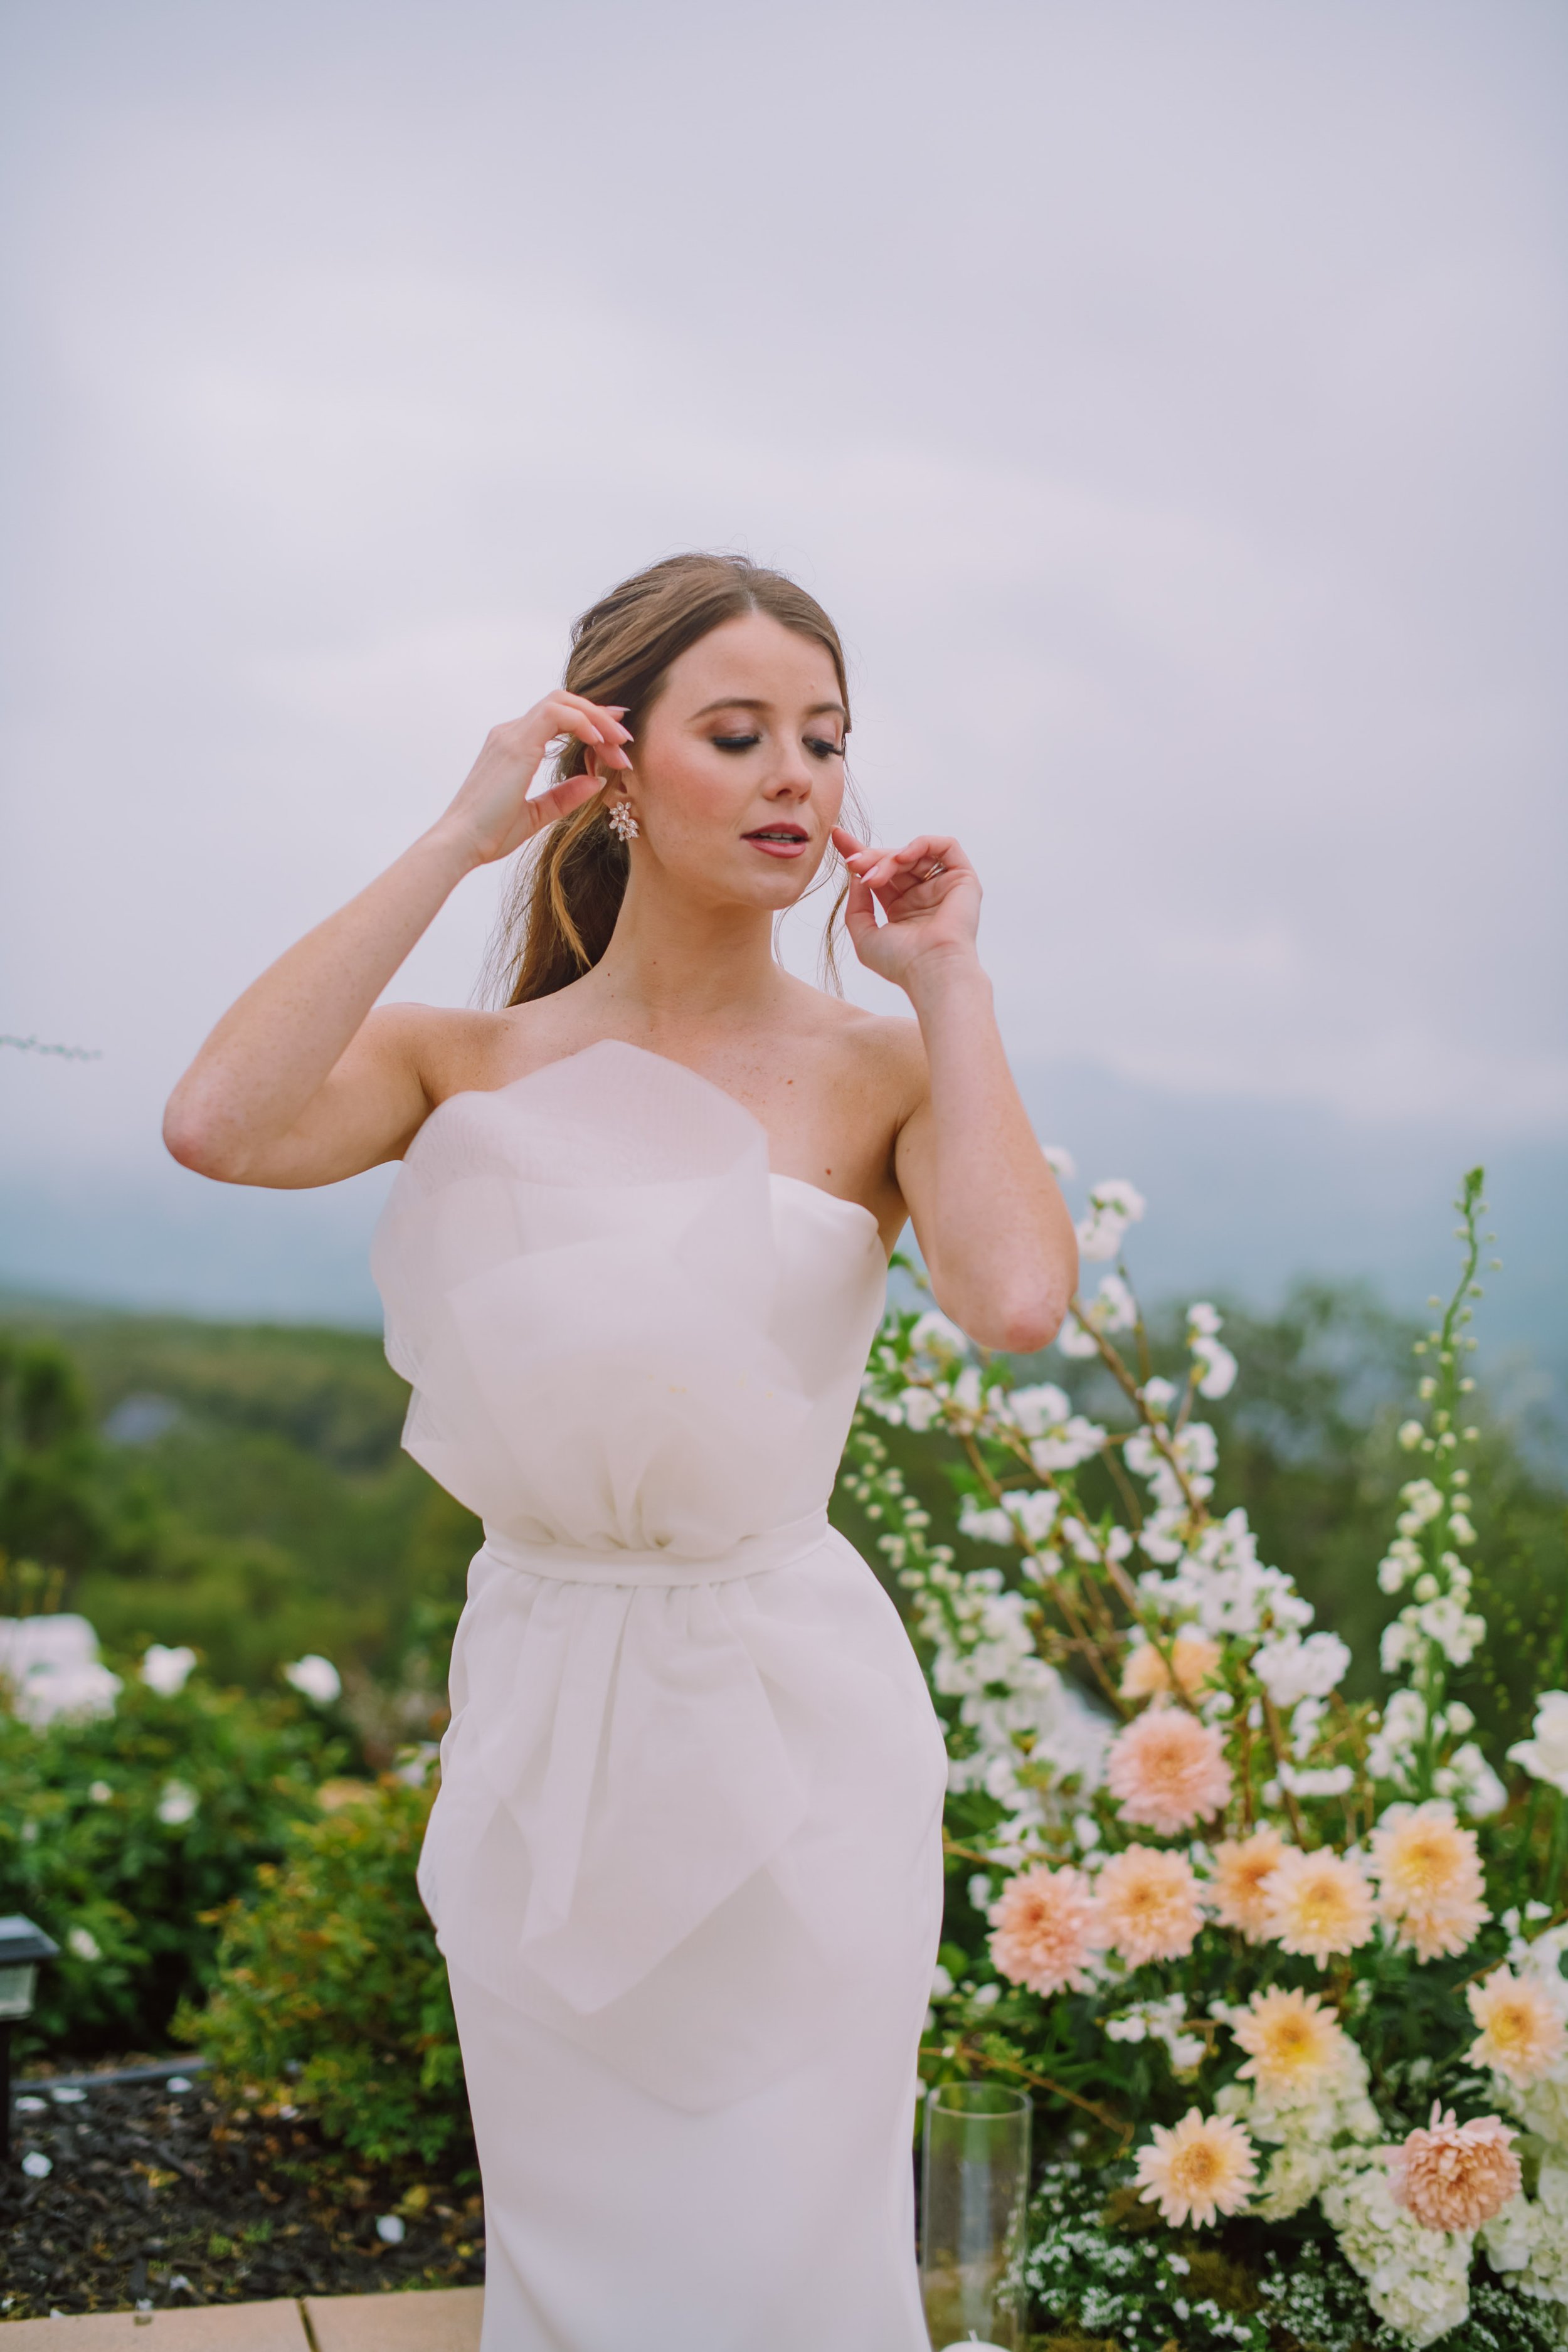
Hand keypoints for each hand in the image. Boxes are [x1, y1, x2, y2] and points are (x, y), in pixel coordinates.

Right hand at [436, 692, 632, 866]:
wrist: (461, 843)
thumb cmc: (490, 834)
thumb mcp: (537, 814)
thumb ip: (565, 796)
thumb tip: (596, 780)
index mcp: (513, 746)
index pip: (558, 717)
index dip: (591, 720)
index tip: (616, 736)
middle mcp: (510, 733)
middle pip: (563, 703)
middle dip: (599, 716)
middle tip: (625, 739)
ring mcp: (510, 735)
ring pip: (562, 702)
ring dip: (596, 718)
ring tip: (618, 743)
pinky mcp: (514, 744)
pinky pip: (556, 714)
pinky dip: (582, 722)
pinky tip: (599, 742)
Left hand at [832, 827, 981, 990]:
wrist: (932, 970)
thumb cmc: (901, 962)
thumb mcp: (864, 934)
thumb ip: (856, 905)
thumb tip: (857, 875)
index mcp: (902, 908)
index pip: (879, 872)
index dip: (858, 853)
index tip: (837, 836)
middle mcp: (923, 895)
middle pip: (893, 860)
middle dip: (870, 857)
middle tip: (853, 863)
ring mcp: (943, 886)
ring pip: (913, 854)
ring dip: (889, 858)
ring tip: (875, 876)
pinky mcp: (964, 879)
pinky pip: (945, 846)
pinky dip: (921, 844)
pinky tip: (902, 858)